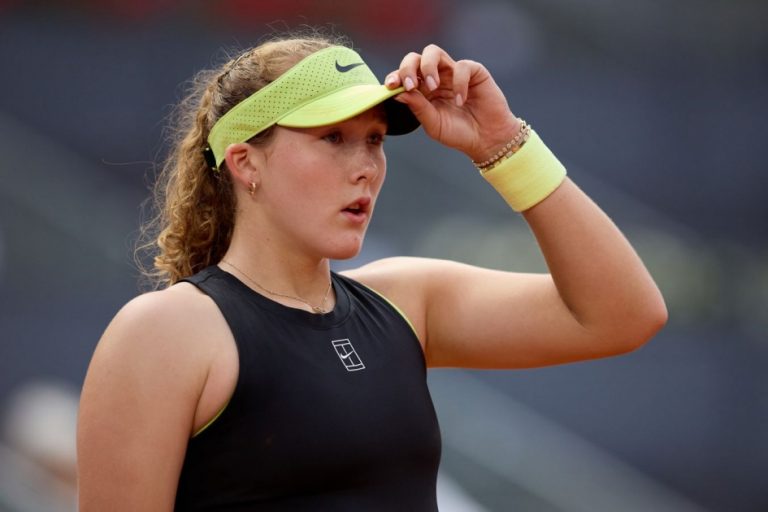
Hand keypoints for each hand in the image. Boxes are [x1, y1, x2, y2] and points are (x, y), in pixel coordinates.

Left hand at [386, 44, 520, 162]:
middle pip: (415, 58)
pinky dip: (459, 82)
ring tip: (432, 86)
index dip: (395, 76)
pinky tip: (461, 100)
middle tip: (410, 85)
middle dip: (408, 67)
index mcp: (422, 91)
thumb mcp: (433, 124)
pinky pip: (461, 66)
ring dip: (428, 66)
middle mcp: (436, 78)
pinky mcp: (474, 72)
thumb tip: (397, 92)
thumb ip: (417, 107)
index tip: (390, 85)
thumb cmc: (459, 133)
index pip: (404, 75)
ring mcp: (453, 73)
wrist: (486, 139)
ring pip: (434, 52)